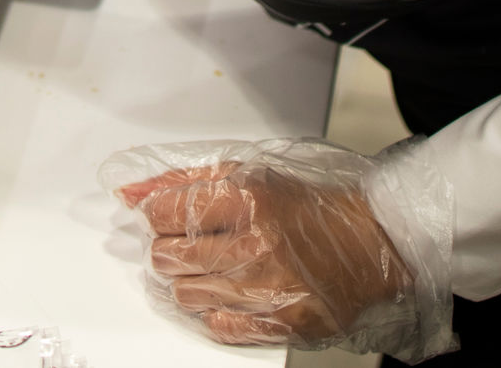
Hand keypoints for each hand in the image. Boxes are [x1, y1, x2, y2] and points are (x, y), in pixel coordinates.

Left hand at [109, 141, 414, 348]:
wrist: (372, 244)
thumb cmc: (310, 207)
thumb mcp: (247, 174)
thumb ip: (183, 181)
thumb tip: (129, 193)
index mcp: (248, 199)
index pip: (164, 213)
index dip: (156, 216)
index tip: (164, 217)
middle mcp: (256, 245)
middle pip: (167, 257)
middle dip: (169, 249)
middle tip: (190, 243)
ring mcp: (268, 288)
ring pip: (185, 294)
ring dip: (190, 280)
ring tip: (216, 266)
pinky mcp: (280, 323)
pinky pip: (217, 326)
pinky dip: (216, 310)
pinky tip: (232, 291)